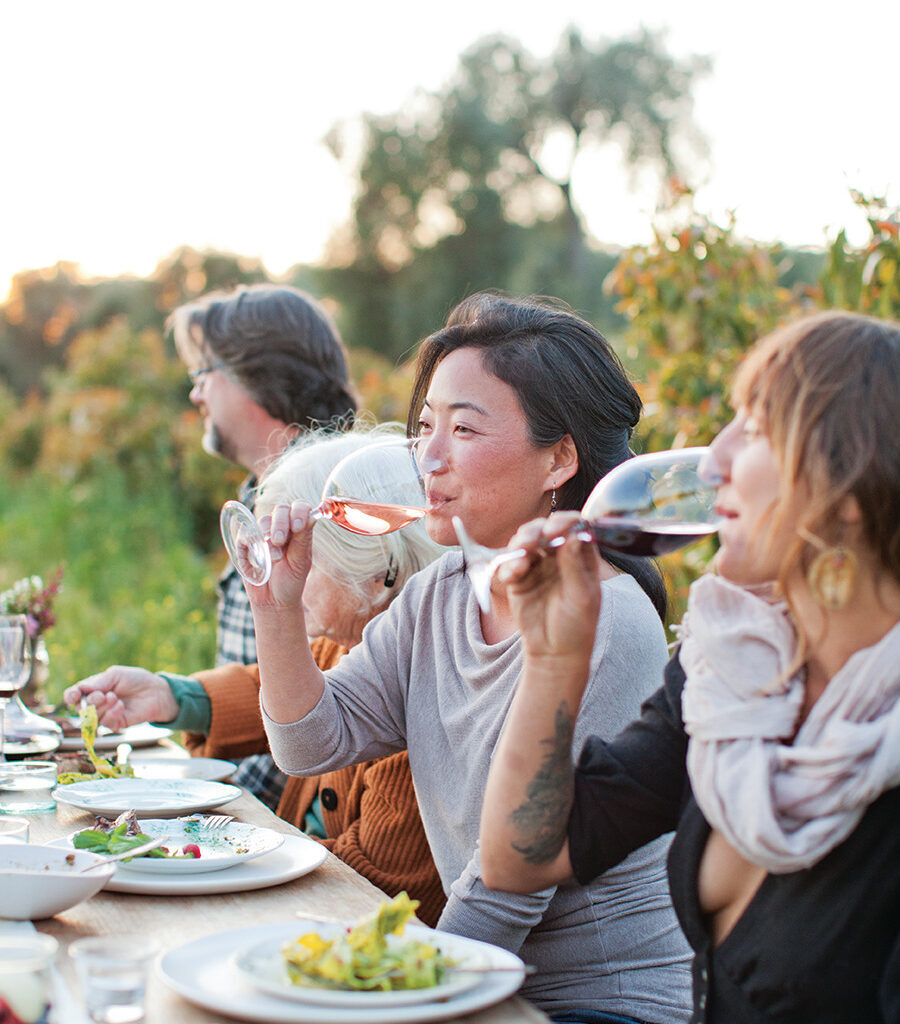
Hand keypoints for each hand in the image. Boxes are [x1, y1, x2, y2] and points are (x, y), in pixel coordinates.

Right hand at [63, 666, 178, 730]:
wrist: (156, 692)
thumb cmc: (136, 680)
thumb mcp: (116, 675)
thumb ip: (99, 682)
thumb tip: (81, 689)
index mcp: (93, 688)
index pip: (74, 694)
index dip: (71, 696)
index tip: (74, 696)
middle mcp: (97, 702)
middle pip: (81, 708)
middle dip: (91, 702)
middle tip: (104, 695)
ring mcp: (106, 714)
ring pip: (92, 718)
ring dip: (103, 708)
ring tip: (116, 698)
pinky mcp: (115, 724)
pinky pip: (106, 724)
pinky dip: (112, 714)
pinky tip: (121, 706)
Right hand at [242, 501, 315, 612]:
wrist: (273, 601)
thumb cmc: (291, 580)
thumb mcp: (300, 562)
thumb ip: (303, 539)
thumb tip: (312, 516)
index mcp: (299, 529)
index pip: (299, 507)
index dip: (298, 511)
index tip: (297, 526)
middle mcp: (282, 527)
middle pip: (280, 509)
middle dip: (280, 523)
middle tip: (279, 541)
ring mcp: (263, 533)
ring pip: (263, 520)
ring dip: (267, 537)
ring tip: (274, 558)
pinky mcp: (247, 543)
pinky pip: (244, 534)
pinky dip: (250, 544)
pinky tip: (257, 560)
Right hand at [497, 513, 602, 662]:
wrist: (555, 652)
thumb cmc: (577, 625)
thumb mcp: (582, 597)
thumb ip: (575, 566)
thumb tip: (574, 535)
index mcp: (580, 556)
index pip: (576, 527)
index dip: (565, 522)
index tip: (555, 530)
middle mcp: (559, 556)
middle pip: (546, 529)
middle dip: (537, 530)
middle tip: (534, 541)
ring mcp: (538, 565)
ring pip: (526, 541)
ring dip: (521, 542)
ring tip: (521, 553)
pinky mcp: (519, 578)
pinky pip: (510, 563)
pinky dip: (508, 565)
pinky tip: (512, 575)